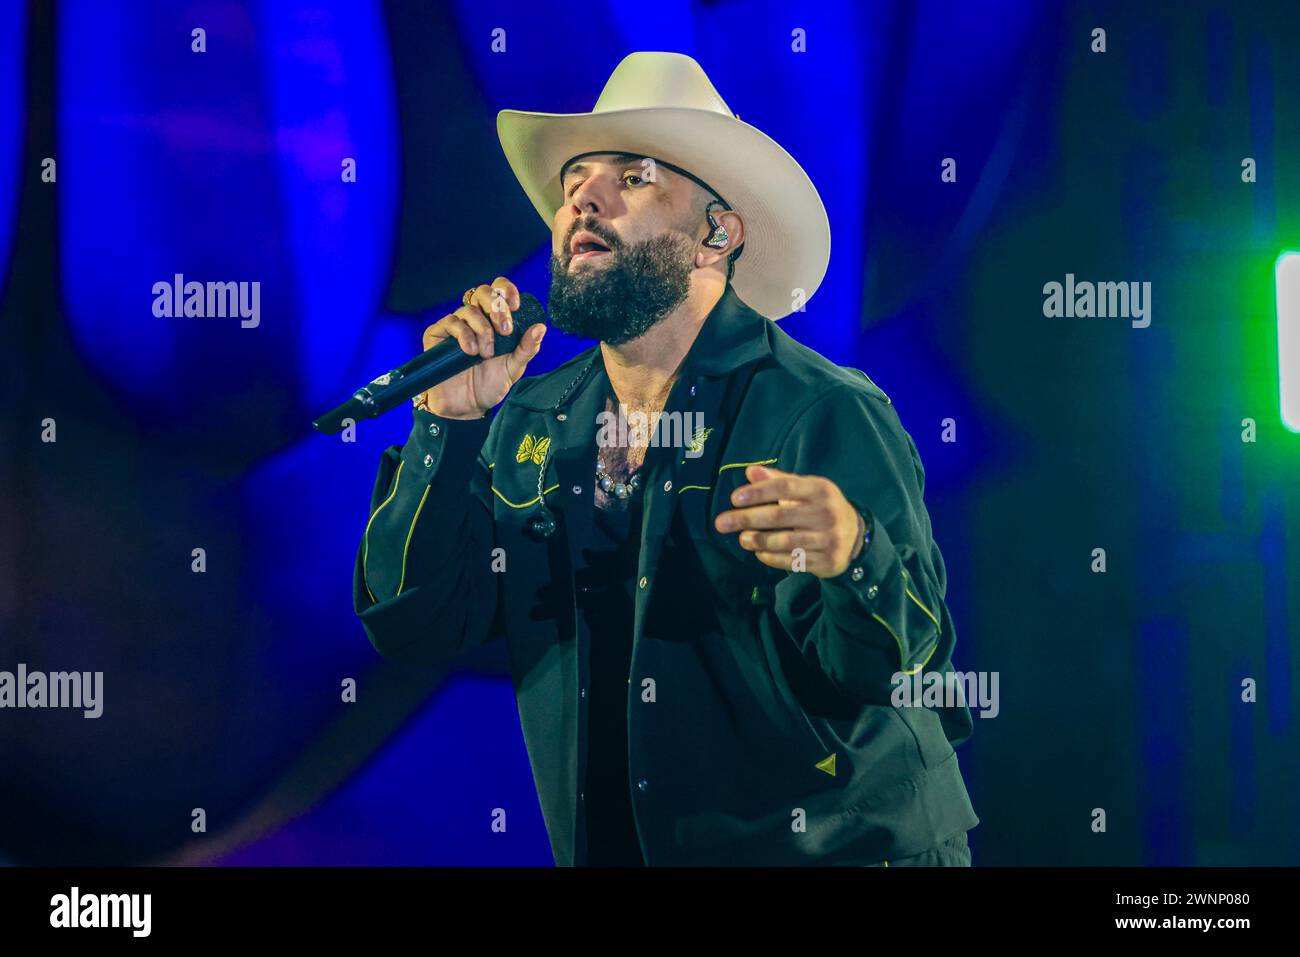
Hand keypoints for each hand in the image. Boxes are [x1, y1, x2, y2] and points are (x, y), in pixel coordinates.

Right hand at [415, 277, 546, 419]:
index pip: (499, 291)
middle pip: (483, 292)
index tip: (515, 305)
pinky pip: (450, 322)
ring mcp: (456, 325)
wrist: (467, 407)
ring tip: (487, 353)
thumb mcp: (514, 367)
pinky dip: (463, 334)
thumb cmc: (490, 385)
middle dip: (497, 307)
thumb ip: (527, 348)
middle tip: (505, 330)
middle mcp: (475, 318)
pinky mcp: (438, 334)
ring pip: (469, 309)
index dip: (506, 290)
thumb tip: (541, 327)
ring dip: (482, 329)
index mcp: (495, 320)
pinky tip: (470, 351)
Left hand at [714, 465, 866, 577]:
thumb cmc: (821, 507)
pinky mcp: (827, 561)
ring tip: (742, 538)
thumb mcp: (806, 489)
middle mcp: (826, 513)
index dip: (758, 492)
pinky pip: (792, 561)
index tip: (734, 498)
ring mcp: (828, 539)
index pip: (784, 487)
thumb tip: (750, 471)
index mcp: (821, 490)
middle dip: (747, 519)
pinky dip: (771, 557)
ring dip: (757, 540)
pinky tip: (759, 552)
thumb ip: (778, 480)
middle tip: (722, 522)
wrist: (855, 536)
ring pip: (784, 541)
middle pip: (780, 516)